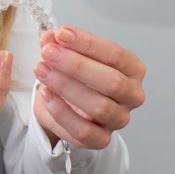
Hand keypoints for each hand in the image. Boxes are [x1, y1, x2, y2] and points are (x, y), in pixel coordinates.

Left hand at [33, 27, 145, 149]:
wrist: (69, 104)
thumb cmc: (78, 75)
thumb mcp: (72, 53)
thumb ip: (62, 44)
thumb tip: (50, 38)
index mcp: (132, 69)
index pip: (116, 54)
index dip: (87, 43)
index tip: (62, 34)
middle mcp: (132, 95)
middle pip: (112, 81)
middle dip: (77, 65)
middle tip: (49, 52)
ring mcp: (119, 119)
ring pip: (99, 106)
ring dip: (66, 86)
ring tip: (42, 70)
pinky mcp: (101, 139)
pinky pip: (83, 131)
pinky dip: (62, 112)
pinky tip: (46, 94)